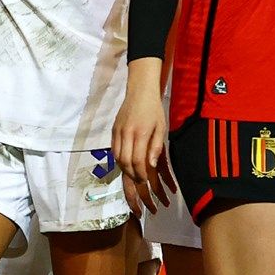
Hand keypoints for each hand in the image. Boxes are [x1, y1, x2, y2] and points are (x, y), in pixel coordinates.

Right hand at [112, 87, 175, 213]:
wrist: (139, 91)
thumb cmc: (154, 110)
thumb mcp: (160, 128)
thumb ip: (156, 147)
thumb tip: (151, 165)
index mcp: (140, 133)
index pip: (137, 160)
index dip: (141, 174)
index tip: (146, 182)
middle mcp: (126, 134)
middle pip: (125, 162)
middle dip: (132, 176)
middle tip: (140, 184)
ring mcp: (118, 132)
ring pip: (118, 158)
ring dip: (125, 170)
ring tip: (133, 178)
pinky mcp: (114, 131)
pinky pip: (114, 151)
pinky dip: (119, 161)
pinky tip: (126, 166)